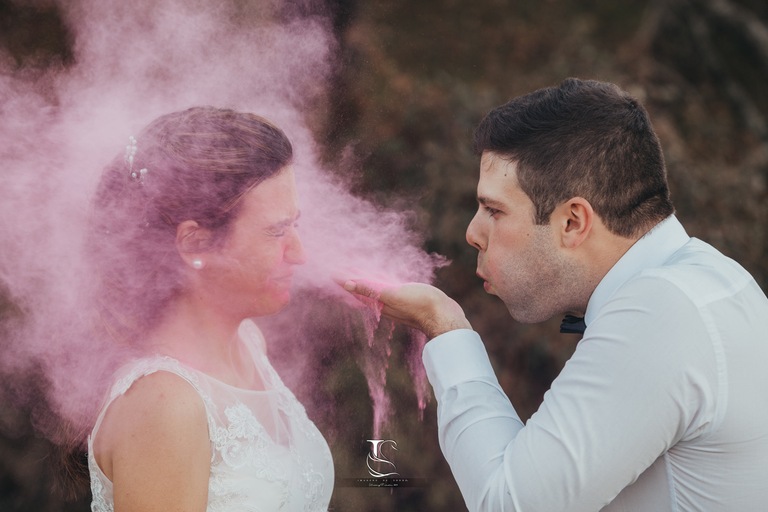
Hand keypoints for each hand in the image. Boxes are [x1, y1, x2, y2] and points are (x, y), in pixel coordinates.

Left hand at [343, 280, 471, 338]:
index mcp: (378, 302)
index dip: (343, 279)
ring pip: (374, 289)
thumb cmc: (420, 304)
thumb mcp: (392, 295)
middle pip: (363, 289)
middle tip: (340, 268)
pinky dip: (381, 282)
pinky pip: (388, 288)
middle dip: (352, 279)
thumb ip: (370, 289)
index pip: (355, 289)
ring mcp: (395, 301)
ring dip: (365, 280)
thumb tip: (346, 283)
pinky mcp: (407, 299)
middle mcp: (384, 303)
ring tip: (357, 271)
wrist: (444, 315)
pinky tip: (384, 278)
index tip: (331, 271)